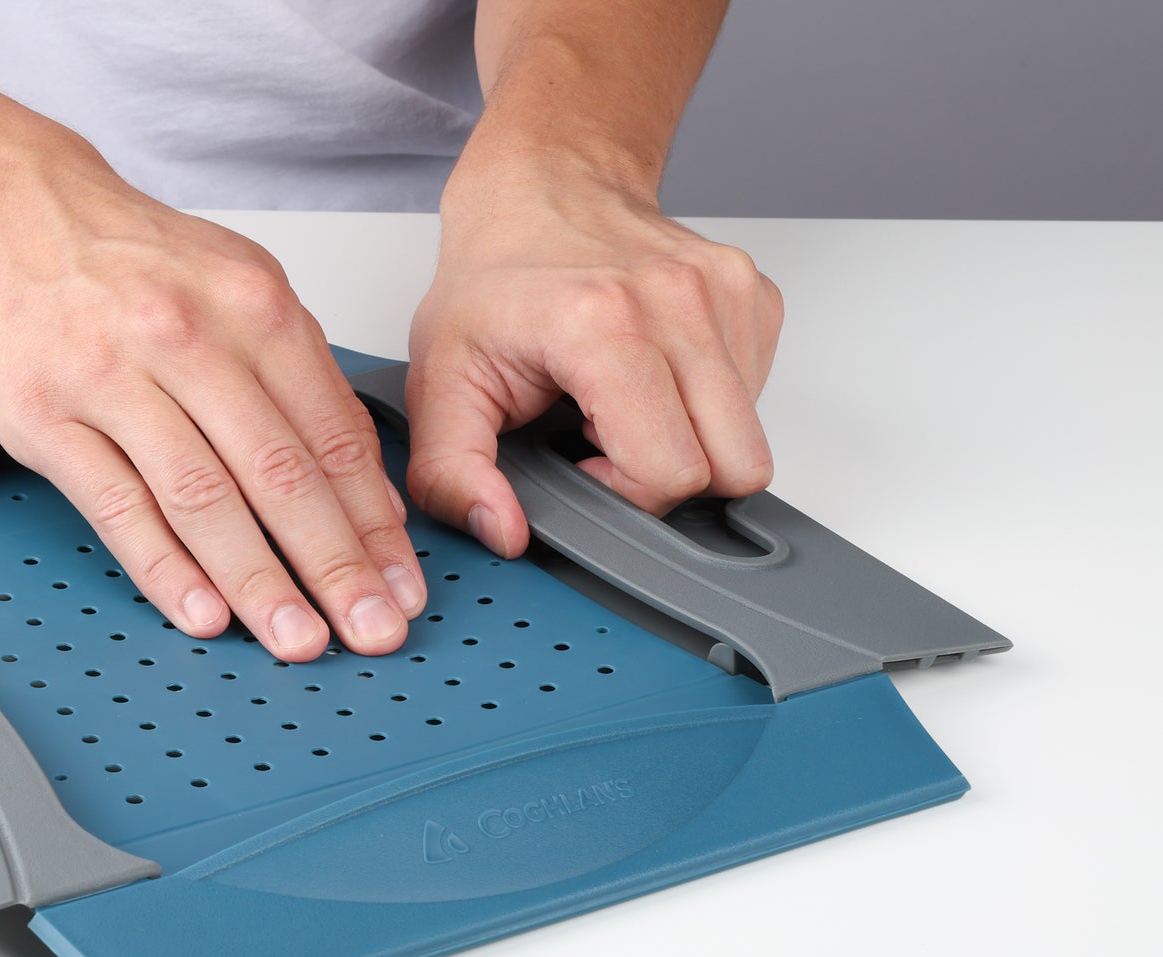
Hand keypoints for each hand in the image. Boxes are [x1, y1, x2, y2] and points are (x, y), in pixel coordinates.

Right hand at [0, 146, 425, 660]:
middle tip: (370, 631)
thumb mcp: (240, 286)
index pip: (332, 436)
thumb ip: (304, 378)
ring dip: (258, 581)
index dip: (374, 523)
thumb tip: (366, 486)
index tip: (400, 585)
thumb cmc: (134, 261)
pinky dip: (164, 568)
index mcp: (252, 305)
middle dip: (334, 566)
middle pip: (279, 473)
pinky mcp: (45, 416)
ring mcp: (110, 378)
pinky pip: (116, 506)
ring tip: (296, 639)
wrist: (13, 210)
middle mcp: (186, 337)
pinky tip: (202, 612)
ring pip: (202, 498)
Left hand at [406, 174, 782, 556]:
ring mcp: (729, 293)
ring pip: (751, 438)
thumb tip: (501, 530)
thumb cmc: (495, 277)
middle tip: (606, 436)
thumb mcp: (440, 380)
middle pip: (731, 466)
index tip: (580, 457)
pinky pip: (757, 397)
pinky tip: (653, 373)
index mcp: (604, 324)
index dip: (624, 491)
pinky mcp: (756, 296)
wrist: (543, 185)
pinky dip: (708, 403)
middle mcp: (681, 302)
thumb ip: (452, 470)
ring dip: (688, 438)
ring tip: (624, 398)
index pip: (670, 471)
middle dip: (667, 476)